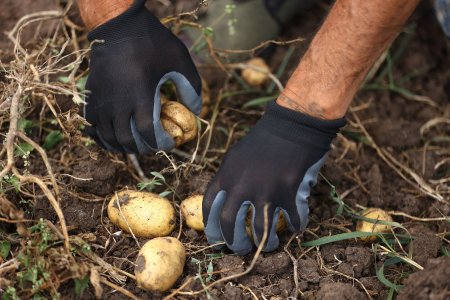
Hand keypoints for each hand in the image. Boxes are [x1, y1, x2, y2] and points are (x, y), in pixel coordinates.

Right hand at [84, 0, 201, 153]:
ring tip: (136, 144)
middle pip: (128, 140)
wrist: (117, 26)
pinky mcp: (91, 96)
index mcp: (141, 96)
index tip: (170, 142)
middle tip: (154, 144)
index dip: (161, 143)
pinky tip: (113, 137)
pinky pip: (92, 126)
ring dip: (123, 146)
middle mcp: (118, 103)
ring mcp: (102, 101)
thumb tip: (196, 111)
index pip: (149, 134)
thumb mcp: (179, 60)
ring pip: (109, 137)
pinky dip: (102, 137)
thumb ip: (191, 87)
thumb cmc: (151, 42)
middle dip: (144, 147)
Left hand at [202, 101, 344, 254]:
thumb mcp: (235, 156)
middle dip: (234, 243)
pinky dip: (295, 226)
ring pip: (261, 230)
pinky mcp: (287, 193)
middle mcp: (241, 186)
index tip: (216, 239)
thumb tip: (225, 201)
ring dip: (265, 244)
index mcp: (225, 176)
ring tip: (268, 246)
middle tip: (240, 249)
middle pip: (231, 225)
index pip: (210, 208)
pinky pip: (291, 219)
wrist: (290, 126)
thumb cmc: (262, 140)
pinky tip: (296, 228)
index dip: (211, 228)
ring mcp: (265, 191)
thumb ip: (228, 178)